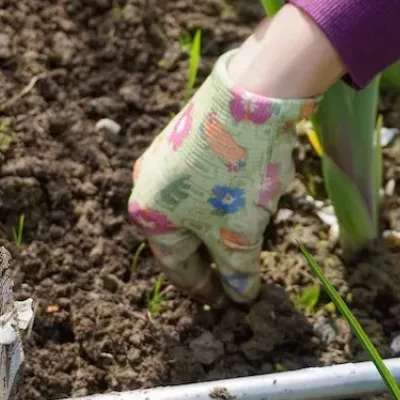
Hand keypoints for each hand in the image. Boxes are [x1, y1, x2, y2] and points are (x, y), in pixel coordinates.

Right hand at [128, 49, 317, 305]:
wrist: (251, 97)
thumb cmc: (236, 175)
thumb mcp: (239, 234)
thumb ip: (238, 271)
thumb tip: (241, 295)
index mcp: (149, 216)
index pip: (178, 267)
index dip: (205, 289)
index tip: (226, 302)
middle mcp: (147, 185)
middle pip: (184, 235)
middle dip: (214, 254)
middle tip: (239, 273)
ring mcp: (165, 156)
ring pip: (196, 205)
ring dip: (222, 223)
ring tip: (251, 233)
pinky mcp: (188, 134)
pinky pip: (205, 179)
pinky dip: (225, 195)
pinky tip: (252, 194)